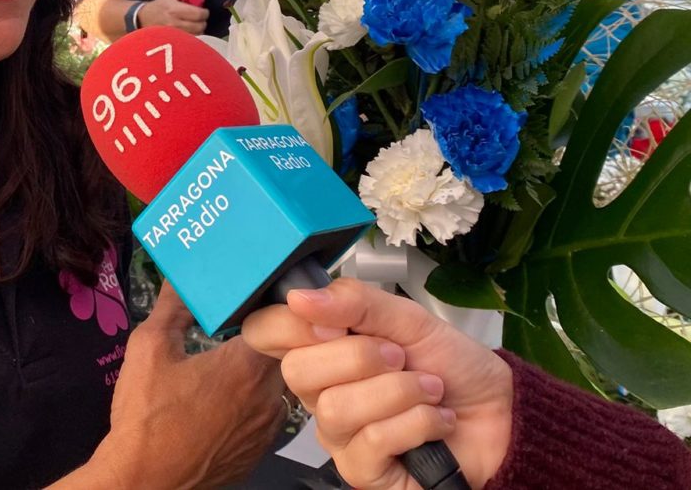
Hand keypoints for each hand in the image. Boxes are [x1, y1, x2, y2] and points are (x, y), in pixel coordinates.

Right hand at [92, 282, 285, 487]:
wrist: (143, 480)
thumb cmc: (146, 415)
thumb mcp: (149, 347)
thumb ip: (172, 305)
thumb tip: (182, 278)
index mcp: (245, 365)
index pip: (281, 321)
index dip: (269, 304)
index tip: (255, 295)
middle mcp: (267, 395)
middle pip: (285, 351)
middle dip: (267, 335)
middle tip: (241, 323)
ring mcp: (267, 427)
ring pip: (278, 384)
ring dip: (261, 370)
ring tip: (230, 362)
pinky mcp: (259, 450)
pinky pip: (268, 414)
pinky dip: (254, 402)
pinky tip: (225, 399)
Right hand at [137, 0, 208, 35]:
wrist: (145, 18)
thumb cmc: (159, 5)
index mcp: (175, 9)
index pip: (198, 14)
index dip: (204, 12)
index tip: (204, 11)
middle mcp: (175, 23)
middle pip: (199, 26)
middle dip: (202, 21)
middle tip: (200, 18)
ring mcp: (174, 34)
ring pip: (196, 35)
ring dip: (198, 30)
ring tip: (194, 24)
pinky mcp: (173, 41)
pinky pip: (189, 40)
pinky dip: (193, 36)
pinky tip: (189, 31)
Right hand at [241, 279, 513, 489]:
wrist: (501, 413)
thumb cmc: (451, 364)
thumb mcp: (408, 318)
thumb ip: (354, 302)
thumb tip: (299, 296)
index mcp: (321, 346)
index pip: (265, 331)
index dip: (288, 323)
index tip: (334, 323)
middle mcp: (320, 390)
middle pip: (297, 370)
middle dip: (360, 357)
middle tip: (400, 357)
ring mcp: (338, 434)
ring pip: (335, 408)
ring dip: (398, 392)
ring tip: (429, 389)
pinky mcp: (361, 471)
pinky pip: (369, 442)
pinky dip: (415, 423)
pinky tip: (435, 422)